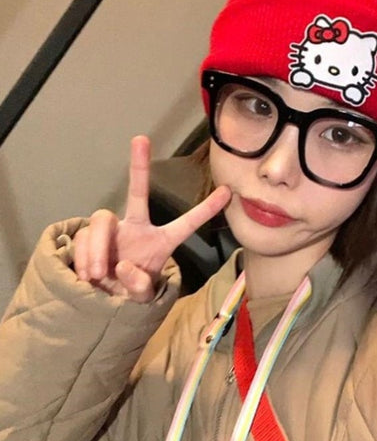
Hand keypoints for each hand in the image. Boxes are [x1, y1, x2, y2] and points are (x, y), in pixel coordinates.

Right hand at [73, 135, 230, 301]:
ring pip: (102, 220)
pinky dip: (84, 256)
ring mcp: (112, 230)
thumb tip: (124, 266)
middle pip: (137, 193)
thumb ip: (140, 287)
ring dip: (98, 247)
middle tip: (141, 139)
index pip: (186, 223)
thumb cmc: (129, 294)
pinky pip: (84, 236)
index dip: (206, 209)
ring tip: (98, 275)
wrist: (101, 301)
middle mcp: (136, 228)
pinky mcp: (88, 235)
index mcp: (160, 242)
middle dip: (139, 166)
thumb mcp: (141, 299)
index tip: (228, 191)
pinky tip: (87, 275)